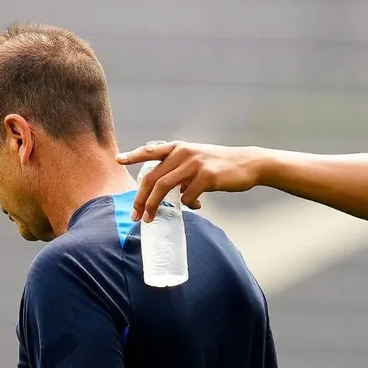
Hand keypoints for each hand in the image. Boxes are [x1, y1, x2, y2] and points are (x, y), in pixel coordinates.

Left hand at [115, 141, 259, 221]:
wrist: (248, 163)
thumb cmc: (221, 164)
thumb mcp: (197, 158)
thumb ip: (179, 168)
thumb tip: (166, 190)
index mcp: (179, 148)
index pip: (150, 151)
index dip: (133, 156)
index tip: (118, 161)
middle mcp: (183, 153)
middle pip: (152, 177)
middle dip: (141, 198)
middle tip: (135, 214)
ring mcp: (194, 164)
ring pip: (164, 187)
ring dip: (154, 205)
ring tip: (150, 219)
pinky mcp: (206, 177)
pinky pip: (188, 196)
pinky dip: (188, 204)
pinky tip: (198, 204)